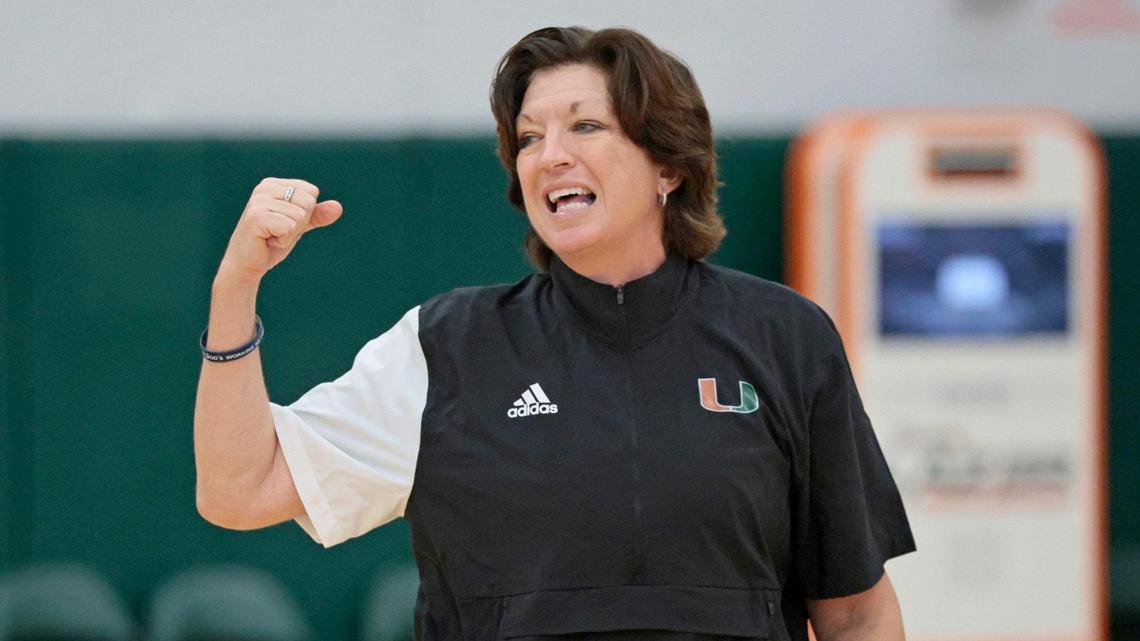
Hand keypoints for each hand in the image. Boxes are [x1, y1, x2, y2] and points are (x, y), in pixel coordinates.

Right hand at [216, 178, 342, 286]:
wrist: (247, 264)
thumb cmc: (271, 243)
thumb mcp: (299, 226)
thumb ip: (317, 215)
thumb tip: (338, 206)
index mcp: (273, 184)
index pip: (311, 192)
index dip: (305, 214)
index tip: (284, 223)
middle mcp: (264, 188)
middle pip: (308, 202)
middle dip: (299, 224)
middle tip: (278, 232)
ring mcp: (259, 201)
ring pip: (300, 216)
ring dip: (290, 234)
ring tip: (271, 236)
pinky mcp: (256, 217)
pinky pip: (290, 227)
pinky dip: (283, 241)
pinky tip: (267, 241)